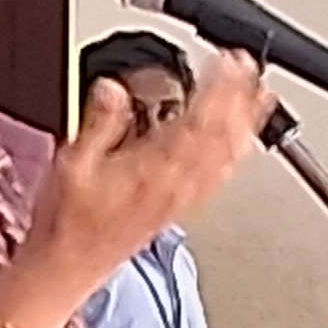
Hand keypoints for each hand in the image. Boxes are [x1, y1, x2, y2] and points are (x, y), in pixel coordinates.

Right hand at [17, 50, 268, 299]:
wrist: (68, 266)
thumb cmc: (68, 222)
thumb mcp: (72, 162)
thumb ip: (99, 121)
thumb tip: (115, 88)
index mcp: (154, 168)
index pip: (199, 120)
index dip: (218, 87)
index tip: (227, 60)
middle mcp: (176, 184)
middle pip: (223, 135)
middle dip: (240, 97)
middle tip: (248, 68)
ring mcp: (183, 198)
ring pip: (228, 157)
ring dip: (247, 123)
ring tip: (259, 96)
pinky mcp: (181, 208)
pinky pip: (220, 179)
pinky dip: (236, 155)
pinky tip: (241, 144)